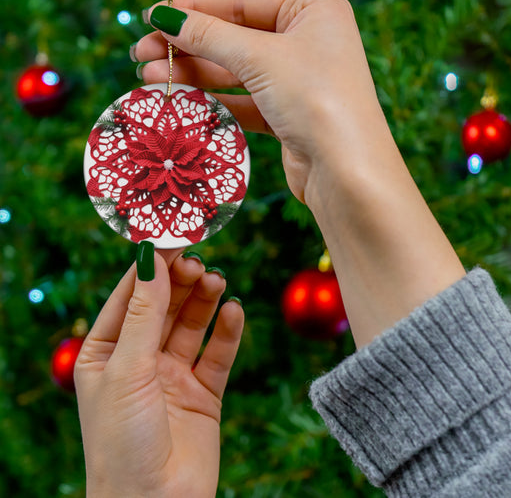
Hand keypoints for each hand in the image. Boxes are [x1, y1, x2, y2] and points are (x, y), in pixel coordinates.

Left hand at [75, 247, 243, 497]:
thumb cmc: (122, 441)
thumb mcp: (128, 368)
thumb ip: (144, 313)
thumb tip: (151, 258)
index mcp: (106, 352)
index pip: (130, 296)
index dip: (151, 267)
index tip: (173, 238)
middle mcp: (140, 359)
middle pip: (164, 306)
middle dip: (180, 282)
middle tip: (199, 262)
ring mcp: (173, 375)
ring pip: (192, 325)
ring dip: (204, 301)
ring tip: (217, 281)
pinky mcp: (203, 392)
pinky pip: (218, 354)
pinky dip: (227, 331)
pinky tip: (234, 312)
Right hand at [134, 0, 464, 347]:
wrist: (346, 172)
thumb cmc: (315, 99)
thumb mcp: (260, 58)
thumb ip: (209, 36)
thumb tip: (163, 17)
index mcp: (312, 11)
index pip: (241, 1)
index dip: (194, 9)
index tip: (153, 18)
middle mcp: (307, 42)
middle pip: (235, 38)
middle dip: (187, 46)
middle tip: (141, 54)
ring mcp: (298, 81)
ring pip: (236, 72)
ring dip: (194, 74)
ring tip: (150, 76)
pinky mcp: (288, 116)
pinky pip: (244, 100)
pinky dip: (213, 100)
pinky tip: (181, 99)